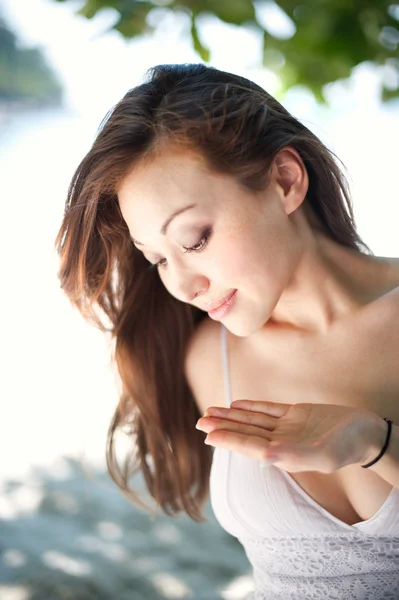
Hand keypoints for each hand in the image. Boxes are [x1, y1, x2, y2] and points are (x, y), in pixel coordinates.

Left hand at [196, 400, 383, 472]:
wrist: (367, 432)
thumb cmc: (348, 446)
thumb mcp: (324, 454)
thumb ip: (295, 456)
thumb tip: (266, 456)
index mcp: (285, 454)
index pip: (250, 446)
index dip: (229, 439)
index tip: (208, 434)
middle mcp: (282, 441)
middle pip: (246, 432)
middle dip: (222, 426)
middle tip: (198, 420)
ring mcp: (288, 427)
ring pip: (253, 421)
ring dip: (232, 416)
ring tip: (209, 411)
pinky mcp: (297, 414)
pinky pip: (269, 410)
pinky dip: (252, 407)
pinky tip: (236, 405)